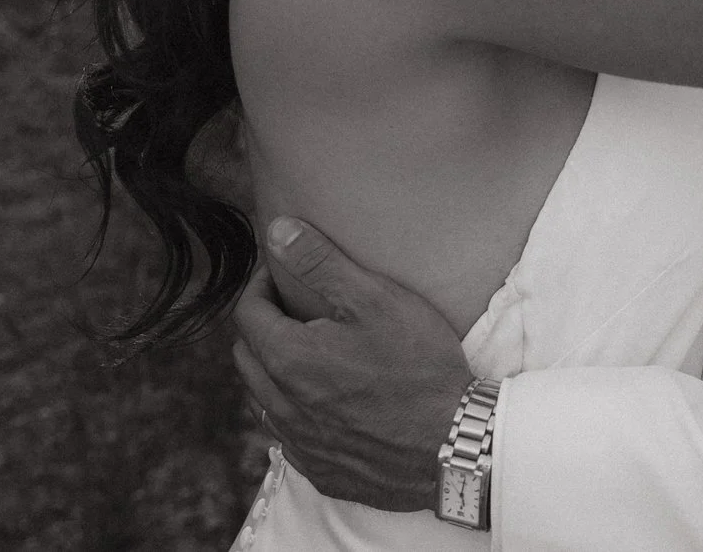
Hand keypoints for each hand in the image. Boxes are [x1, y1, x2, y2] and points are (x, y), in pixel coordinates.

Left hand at [228, 217, 472, 512]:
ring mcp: (300, 444)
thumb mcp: (373, 299)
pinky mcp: (321, 472)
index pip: (248, 313)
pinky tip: (326, 402)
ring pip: (263, 399)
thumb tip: (277, 231)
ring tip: (311, 352)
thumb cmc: (418, 365)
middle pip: (247, 357)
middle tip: (296, 309)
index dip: (262, 286)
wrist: (455, 441)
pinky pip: (289, 438)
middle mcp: (283, 406)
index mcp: (288, 360)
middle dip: (263, 326)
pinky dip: (296, 413)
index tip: (285, 274)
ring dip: (275, 371)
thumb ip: (319, 262)